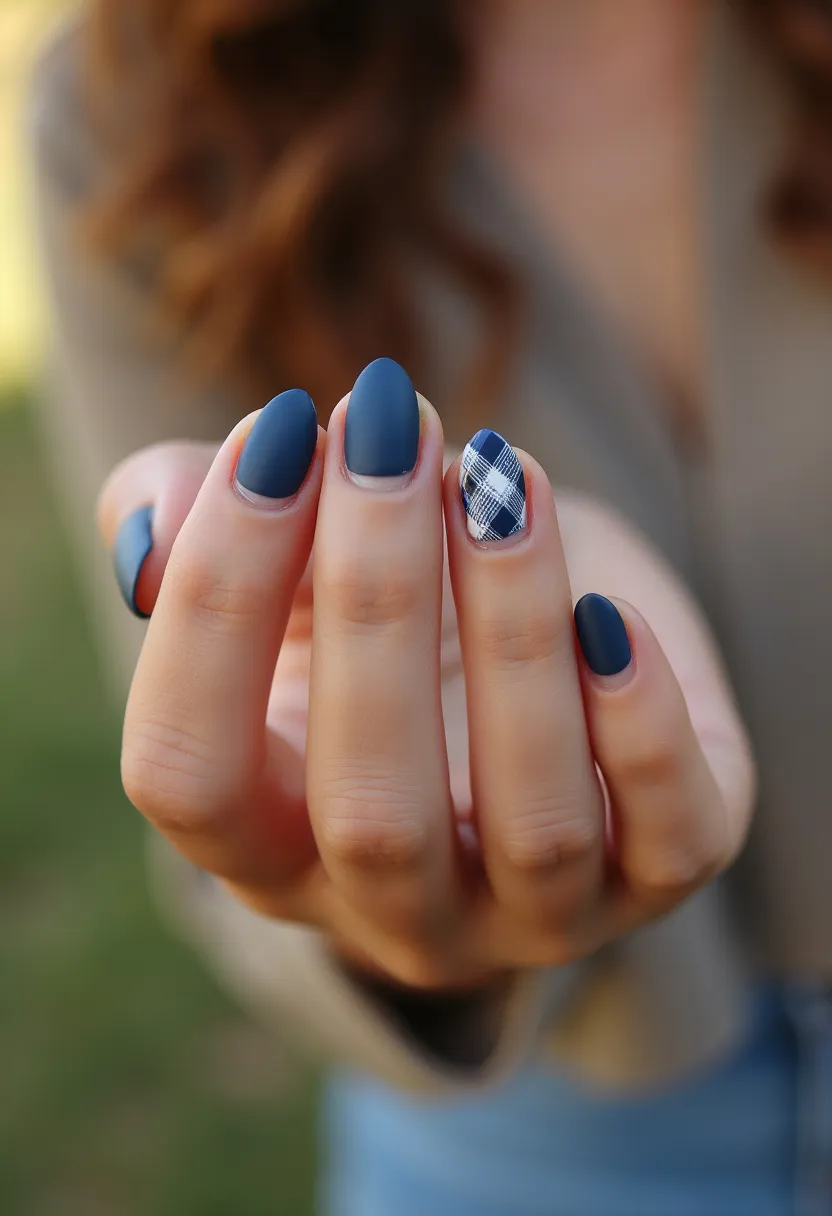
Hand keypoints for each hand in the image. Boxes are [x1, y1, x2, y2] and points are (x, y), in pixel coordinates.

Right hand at [98, 370, 754, 988]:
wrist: (534, 649)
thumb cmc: (387, 604)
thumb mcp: (280, 561)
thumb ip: (186, 528)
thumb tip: (148, 546)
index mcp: (261, 847)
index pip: (190, 772)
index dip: (215, 604)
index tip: (273, 434)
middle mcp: (390, 910)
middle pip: (368, 808)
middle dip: (376, 596)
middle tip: (392, 429)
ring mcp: (531, 914)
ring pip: (531, 823)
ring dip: (513, 631)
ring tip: (500, 479)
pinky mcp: (658, 874)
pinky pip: (672, 839)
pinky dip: (645, 722)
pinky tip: (609, 604)